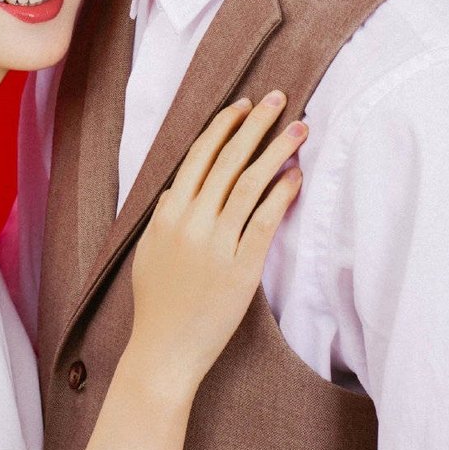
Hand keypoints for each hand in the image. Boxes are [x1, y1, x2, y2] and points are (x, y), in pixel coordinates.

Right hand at [129, 93, 304, 402]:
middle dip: (254, 124)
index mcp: (166, 214)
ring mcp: (216, 244)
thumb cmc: (157, 304)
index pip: (198, 156)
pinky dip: (281, 195)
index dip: (222, 127)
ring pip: (248, 184)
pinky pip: (264, 222)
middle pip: (226, 160)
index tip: (242, 105)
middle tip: (277, 97)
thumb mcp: (149, 251)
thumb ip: (164, 216)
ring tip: (299, 128)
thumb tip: (178, 188)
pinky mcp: (240, 269)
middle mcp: (190, 222)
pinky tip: (296, 176)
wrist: (164, 352)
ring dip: (276, 151)